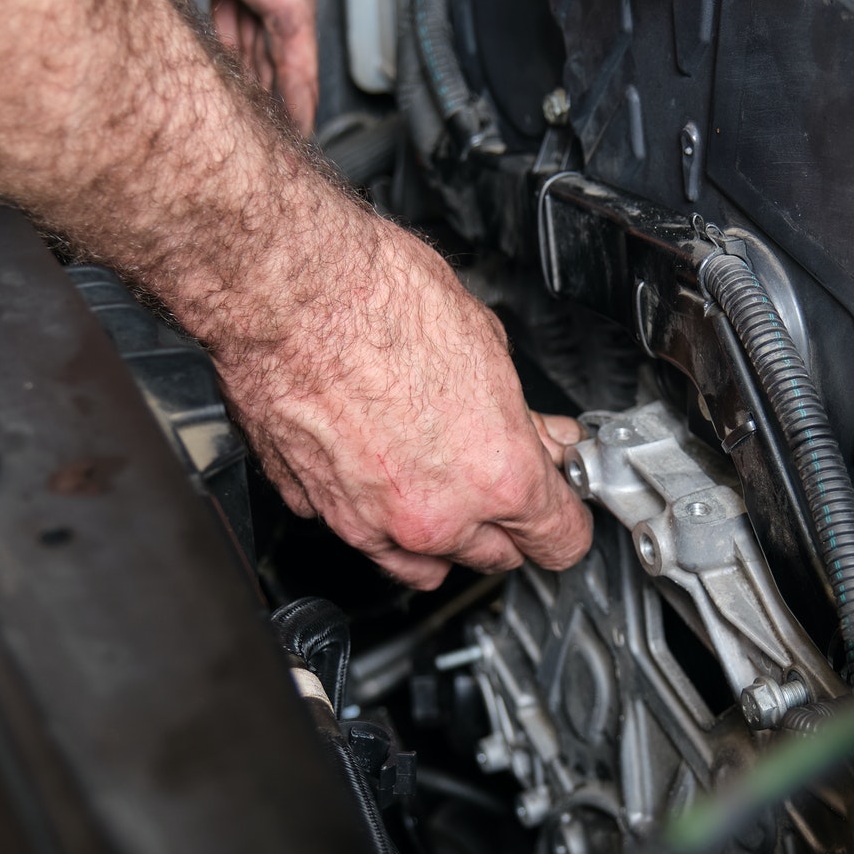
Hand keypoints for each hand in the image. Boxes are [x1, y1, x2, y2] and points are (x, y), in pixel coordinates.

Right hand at [210, 218, 593, 589]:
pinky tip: (373, 459)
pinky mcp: (314, 506)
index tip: (563, 507)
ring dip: (441, 534)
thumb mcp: (487, 347)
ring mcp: (368, 519)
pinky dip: (371, 508)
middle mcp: (435, 513)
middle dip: (504, 522)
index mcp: (497, 475)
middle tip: (497, 472)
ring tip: (438, 478)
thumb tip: (537, 434)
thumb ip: (519, 413)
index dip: (566, 519)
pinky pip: (359, 529)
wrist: (287, 289)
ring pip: (422, 563)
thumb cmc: (378, 300)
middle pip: (494, 557)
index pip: (560, 540)